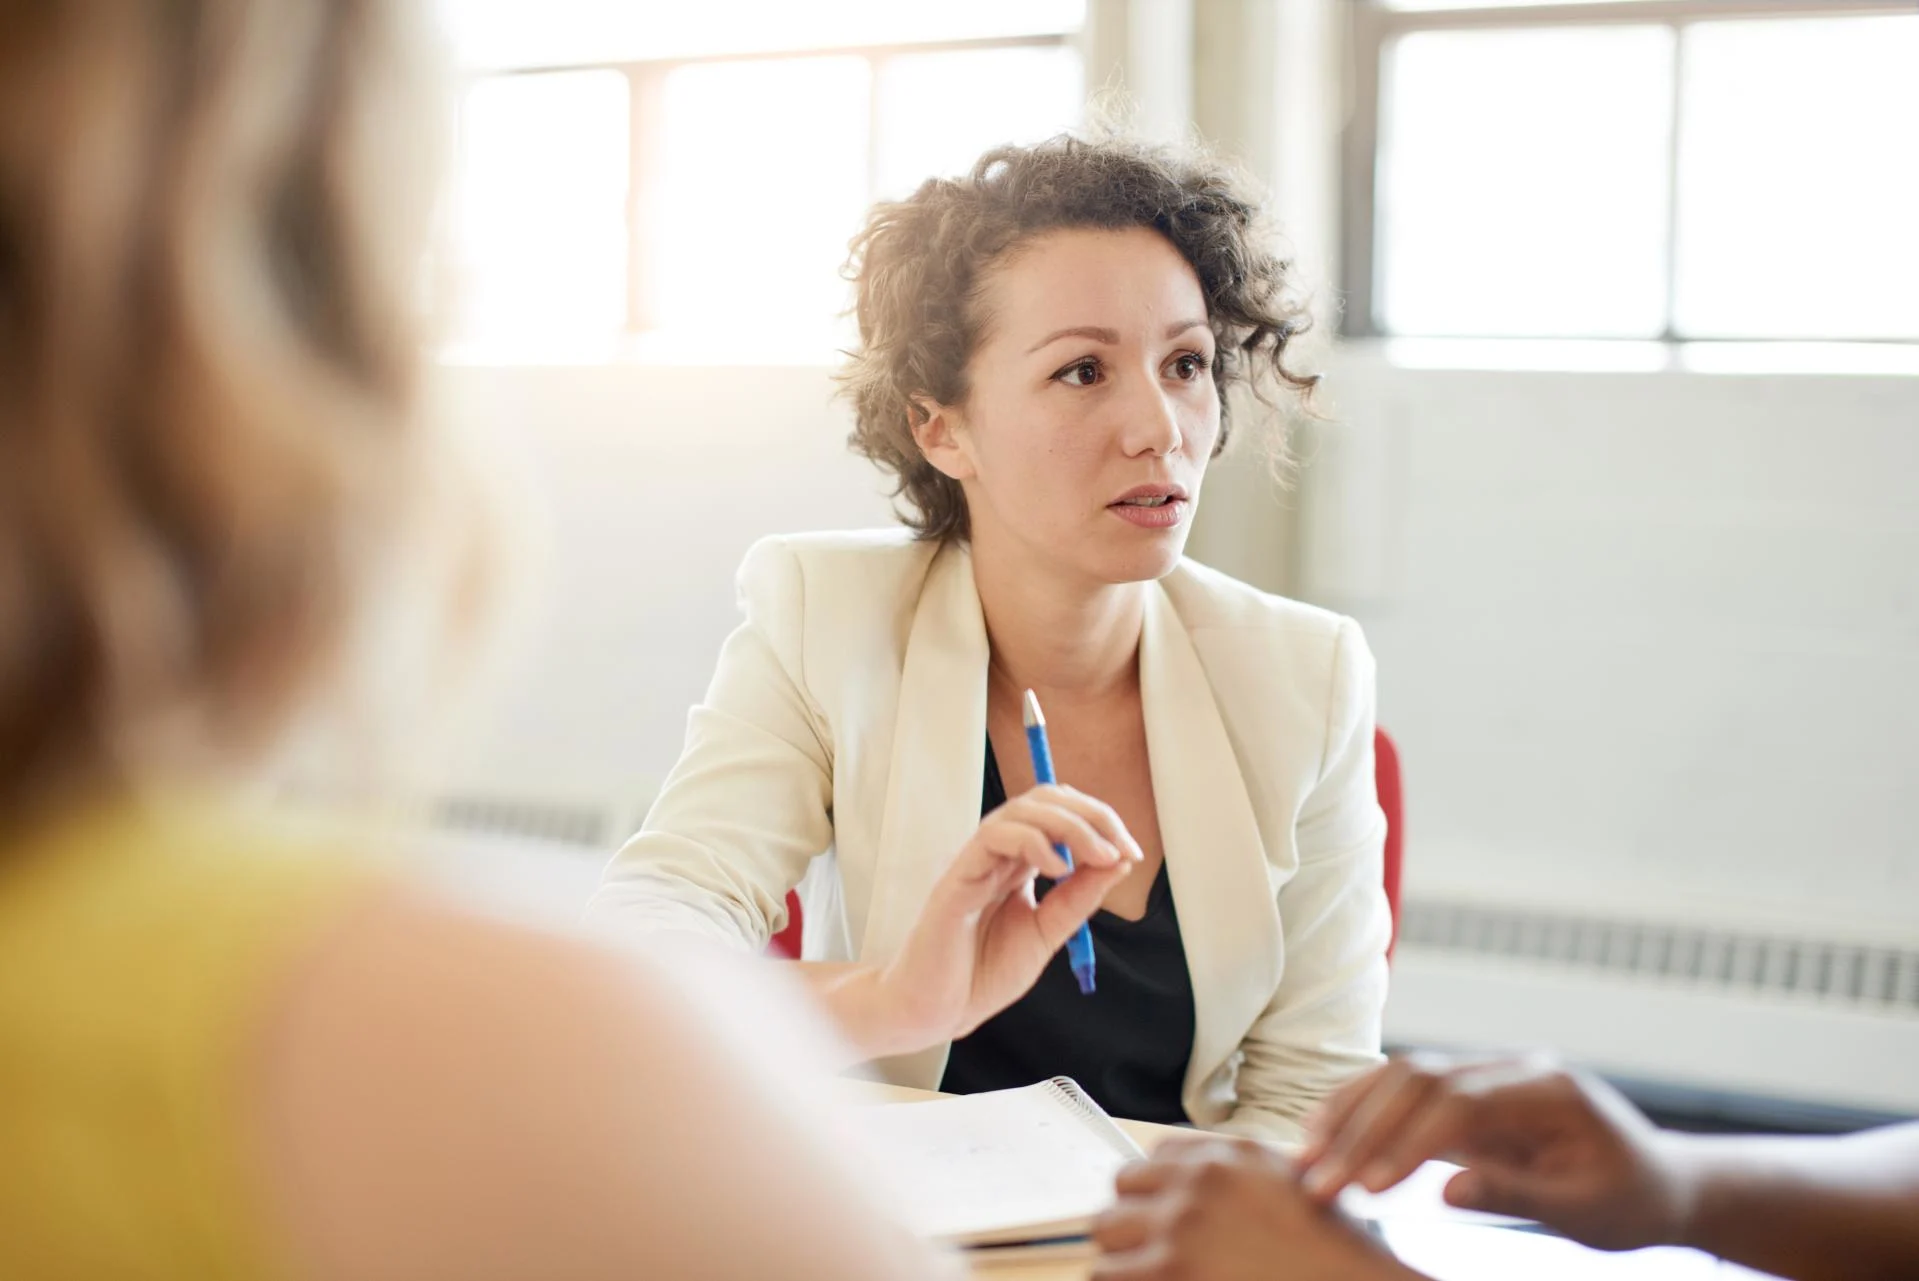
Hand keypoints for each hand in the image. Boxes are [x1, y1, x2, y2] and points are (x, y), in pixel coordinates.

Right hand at [867, 784, 1140, 1054]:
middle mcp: (998, 853)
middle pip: (1046, 800)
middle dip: (1093, 815)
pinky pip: (994, 837)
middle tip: (1121, 848)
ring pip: (1022, 809)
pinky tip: (1058, 869)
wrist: (937, 1011)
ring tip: (1099, 856)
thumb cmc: (981, 974)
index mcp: (1019, 863)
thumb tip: (1119, 861)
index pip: (1061, 814)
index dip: (1100, 822)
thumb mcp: (1046, 933)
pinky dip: (1033, 842)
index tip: (1130, 853)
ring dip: (1071, 825)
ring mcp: (976, 861)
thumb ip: (1078, 899)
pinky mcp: (957, 877)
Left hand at [1092, 1137, 1416, 1280]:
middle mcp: (1201, 1181)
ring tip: (1144, 1272)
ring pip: (1106, 1228)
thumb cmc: (1332, 1254)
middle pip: (1123, 1184)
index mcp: (1231, 1156)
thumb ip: (1238, 1177)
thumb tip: (1186, 1184)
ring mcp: (1181, 1224)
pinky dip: (1120, 1280)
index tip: (1159, 1212)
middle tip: (1149, 1247)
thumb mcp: (1290, 1188)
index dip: (1155, 1190)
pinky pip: (1108, 1272)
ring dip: (1121, 1252)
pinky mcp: (1168, 1269)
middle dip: (1133, 1217)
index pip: (1156, 1155)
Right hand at [1297, 1054, 1691, 1252]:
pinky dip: (1361, 1108)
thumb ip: (1517, 1193)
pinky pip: (1405, 1090)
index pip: (1458, 1103)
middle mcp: (1510, 1068)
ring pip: (1401, 1076)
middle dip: (1362, 1129)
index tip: (1366, 1187)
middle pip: (1418, 1079)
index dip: (1405, 1142)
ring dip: (1350, 1114)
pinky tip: (1324, 1134)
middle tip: (1319, 1181)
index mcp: (1546, 1089)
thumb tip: (1445, 1191)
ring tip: (1305, 1157)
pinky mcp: (1469, 1094)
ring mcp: (1486, 1075)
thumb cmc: (1628, 1201)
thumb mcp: (1585, 1211)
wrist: (1658, 1181)